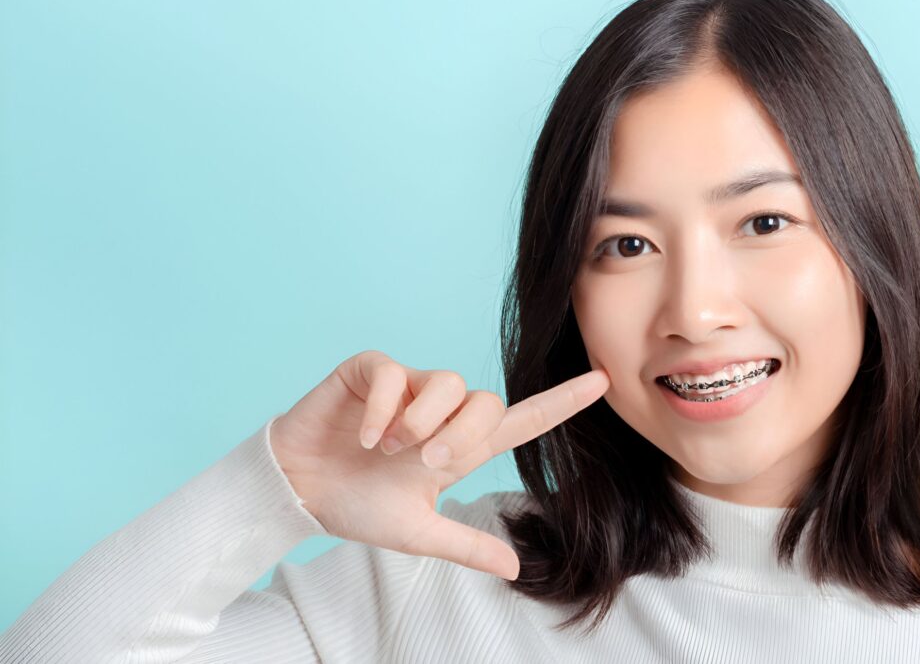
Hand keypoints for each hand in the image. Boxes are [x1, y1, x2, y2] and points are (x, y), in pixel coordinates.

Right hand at [267, 350, 608, 580]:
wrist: (298, 491)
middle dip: (462, 434)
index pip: (519, 422)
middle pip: (486, 401)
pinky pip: (393, 374)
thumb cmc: (357, 505)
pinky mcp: (369, 371)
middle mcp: (439, 411)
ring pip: (447, 382)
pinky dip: (382, 409)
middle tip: (425, 462)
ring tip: (389, 448)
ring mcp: (406, 388)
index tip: (602, 382)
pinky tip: (363, 435)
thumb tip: (516, 567)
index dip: (560, 404)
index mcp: (457, 447)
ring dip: (422, 421)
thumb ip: (465, 544)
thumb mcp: (418, 532)